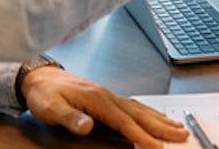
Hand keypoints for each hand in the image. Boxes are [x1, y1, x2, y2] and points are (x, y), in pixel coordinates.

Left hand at [19, 66, 187, 148]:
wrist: (38, 77)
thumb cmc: (44, 94)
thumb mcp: (51, 109)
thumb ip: (70, 118)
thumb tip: (88, 125)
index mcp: (97, 100)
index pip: (124, 121)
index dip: (141, 136)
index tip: (156, 147)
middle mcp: (106, 96)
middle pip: (139, 113)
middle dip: (160, 126)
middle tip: (181, 135)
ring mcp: (108, 95)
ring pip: (139, 108)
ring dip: (158, 118)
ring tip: (176, 126)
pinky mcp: (105, 96)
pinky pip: (132, 104)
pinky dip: (147, 111)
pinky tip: (153, 115)